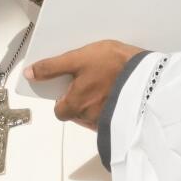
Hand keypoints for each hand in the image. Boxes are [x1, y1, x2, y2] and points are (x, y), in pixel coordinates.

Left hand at [26, 40, 143, 130]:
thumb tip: (30, 73)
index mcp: (76, 105)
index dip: (63, 98)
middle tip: (91, 80)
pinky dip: (111, 107)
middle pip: (77, 114)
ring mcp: (108, 122)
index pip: (60, 110)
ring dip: (96, 104)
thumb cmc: (112, 64)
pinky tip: (118, 92)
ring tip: (107, 84)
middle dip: (81, 100)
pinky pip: (111, 117)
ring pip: (94, 116)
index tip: (72, 85)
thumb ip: (52, 67)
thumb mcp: (79, 58)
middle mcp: (90, 118)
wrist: (150, 73)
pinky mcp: (123, 120)